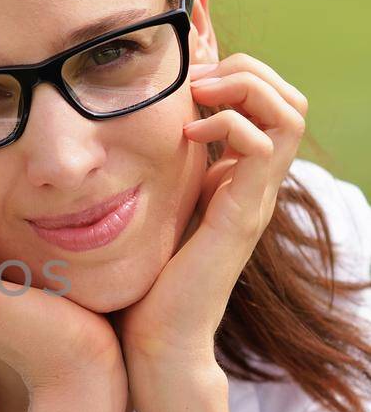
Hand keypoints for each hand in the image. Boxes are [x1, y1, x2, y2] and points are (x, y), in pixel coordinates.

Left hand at [115, 52, 307, 370]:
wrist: (155, 341)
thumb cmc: (145, 281)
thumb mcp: (152, 207)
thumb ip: (155, 172)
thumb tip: (120, 135)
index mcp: (238, 179)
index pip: (270, 102)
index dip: (234, 75)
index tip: (183, 81)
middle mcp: (255, 185)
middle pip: (290, 98)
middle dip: (246, 70)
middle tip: (195, 82)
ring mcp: (254, 199)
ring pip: (289, 112)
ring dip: (244, 87)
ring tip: (197, 98)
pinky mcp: (242, 216)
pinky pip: (263, 148)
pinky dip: (230, 123)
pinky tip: (187, 136)